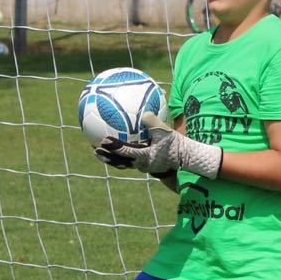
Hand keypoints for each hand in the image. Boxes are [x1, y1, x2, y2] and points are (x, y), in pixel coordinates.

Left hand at [97, 112, 222, 178]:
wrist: (185, 157)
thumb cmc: (176, 144)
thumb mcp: (165, 132)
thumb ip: (154, 122)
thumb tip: (144, 113)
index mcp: (145, 156)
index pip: (125, 152)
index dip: (114, 147)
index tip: (103, 141)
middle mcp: (141, 164)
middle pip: (119, 162)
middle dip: (106, 156)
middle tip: (94, 149)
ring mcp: (142, 166)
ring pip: (122, 164)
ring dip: (110, 159)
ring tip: (98, 152)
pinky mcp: (145, 165)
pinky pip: (129, 161)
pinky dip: (119, 157)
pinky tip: (115, 149)